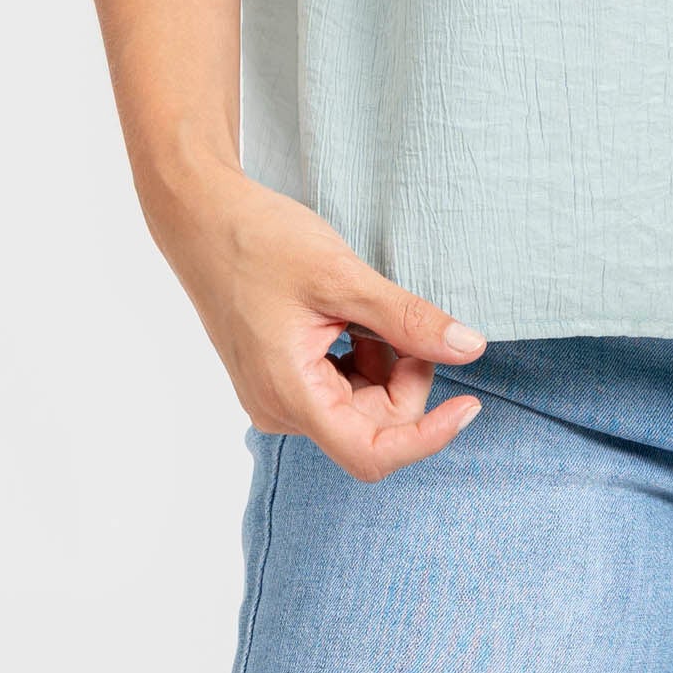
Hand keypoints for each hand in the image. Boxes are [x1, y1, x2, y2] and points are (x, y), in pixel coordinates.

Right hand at [145, 162, 487, 480]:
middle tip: (404, 319)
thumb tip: (470, 348)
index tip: (469, 403)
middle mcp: (279, 409)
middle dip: (406, 378)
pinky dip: (363, 357)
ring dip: (385, 365)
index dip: (428, 437)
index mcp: (289, 395)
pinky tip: (349, 317)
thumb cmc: (261, 242)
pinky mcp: (280, 380)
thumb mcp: (343, 276)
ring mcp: (277, 397)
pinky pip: (341, 389)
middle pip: (374, 425)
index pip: (372, 453)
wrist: (202, 219)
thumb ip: (407, 319)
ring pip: (361, 407)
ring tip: (365, 310)